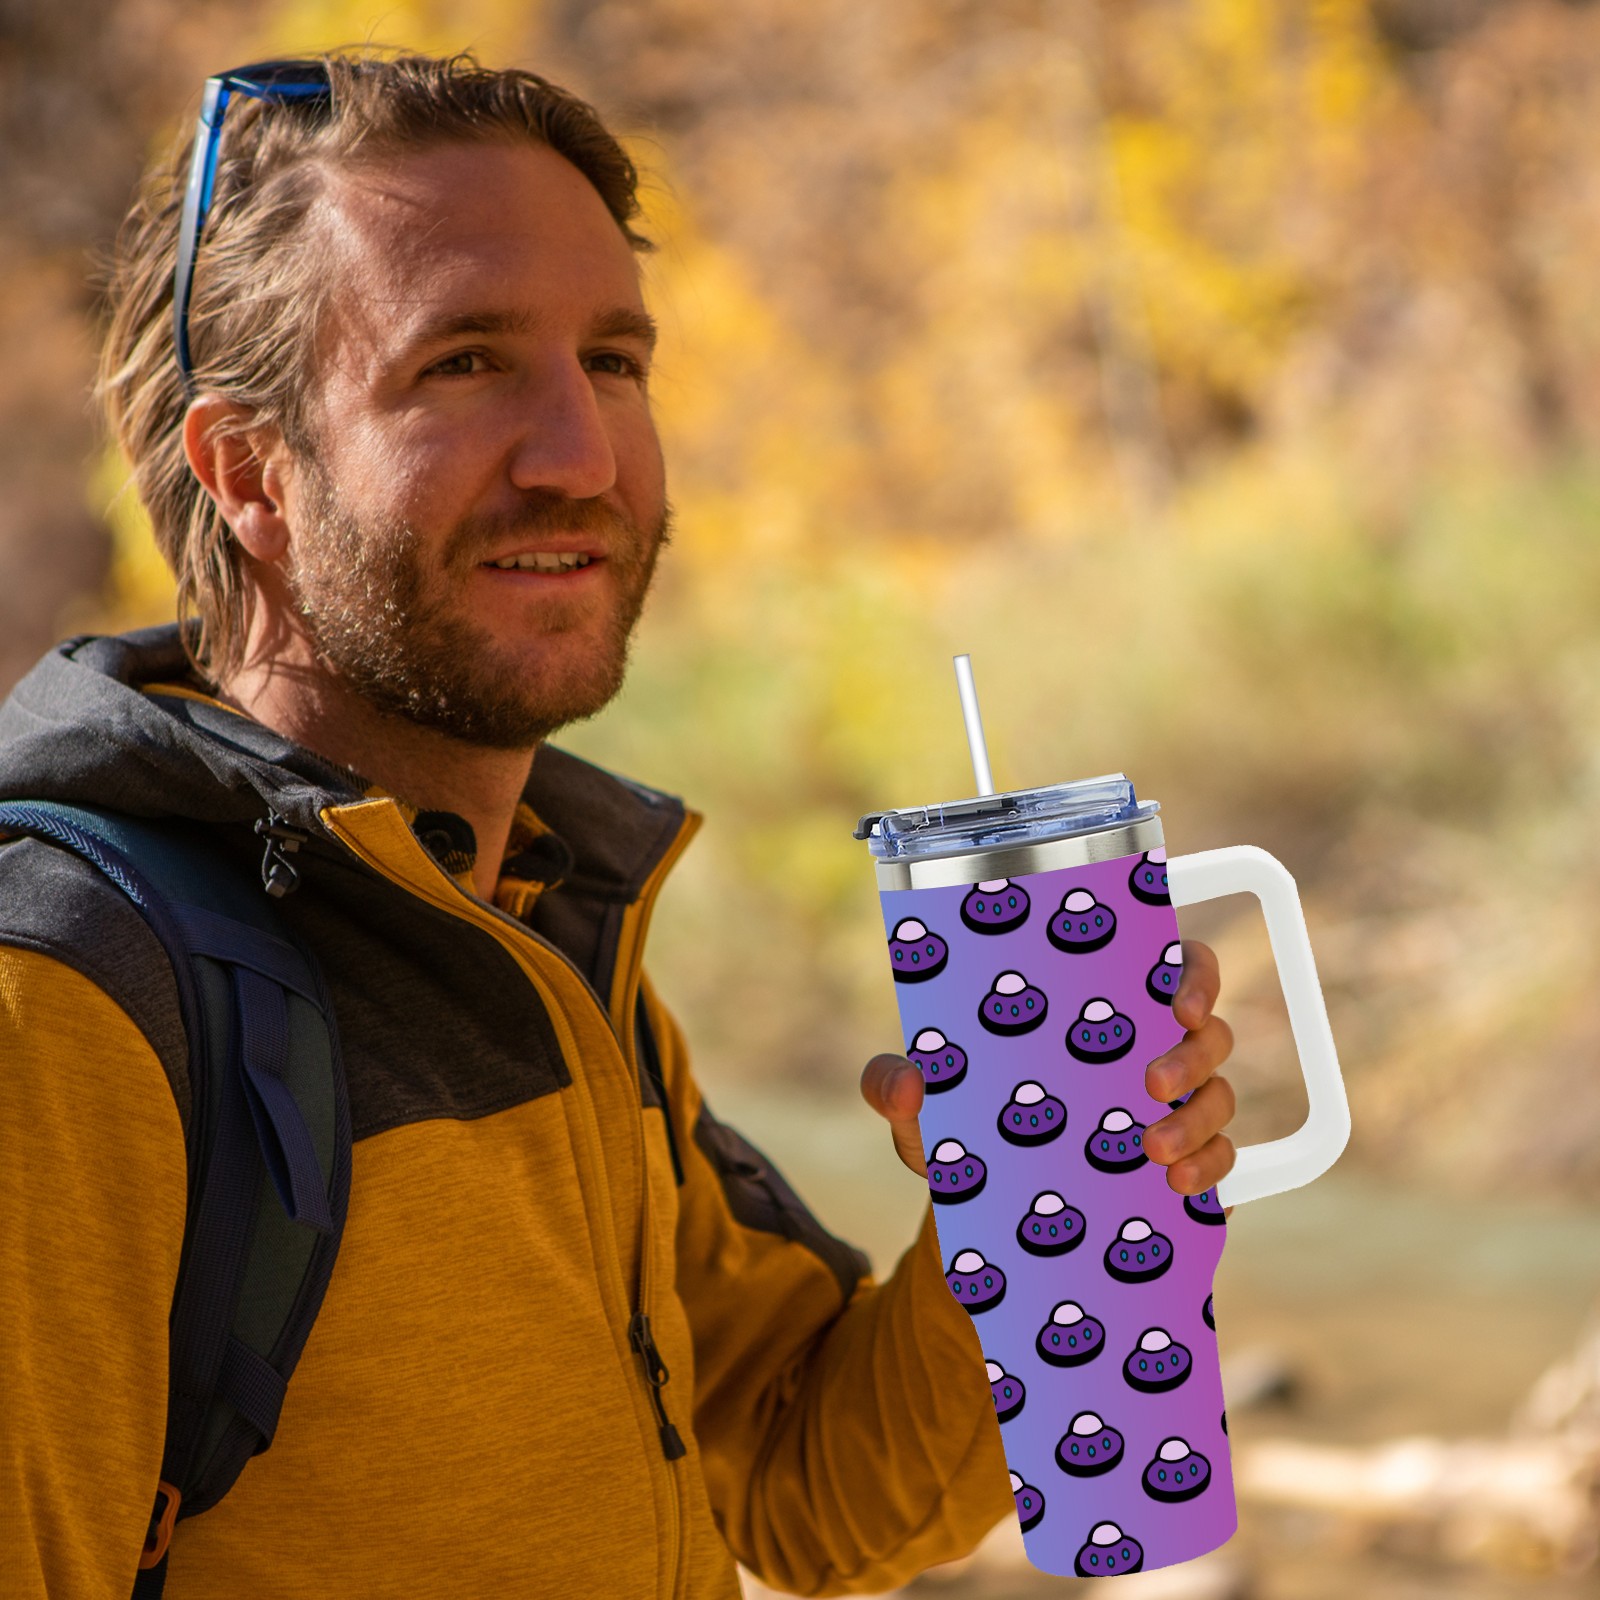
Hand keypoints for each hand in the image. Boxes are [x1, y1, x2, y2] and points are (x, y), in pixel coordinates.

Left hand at [859, 938, 1237, 1215]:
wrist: (979, 1218)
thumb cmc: (958, 1134)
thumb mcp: (921, 1112)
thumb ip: (896, 1085)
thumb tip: (908, 1082)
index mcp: (1098, 1012)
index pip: (1172, 967)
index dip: (1192, 974)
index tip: (1175, 1001)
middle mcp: (1148, 1052)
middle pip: (1209, 1032)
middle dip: (1192, 1055)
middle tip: (1150, 1085)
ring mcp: (1173, 1111)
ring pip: (1220, 1096)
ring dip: (1199, 1121)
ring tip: (1152, 1151)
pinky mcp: (1182, 1168)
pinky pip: (1225, 1162)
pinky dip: (1211, 1170)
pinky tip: (1176, 1186)